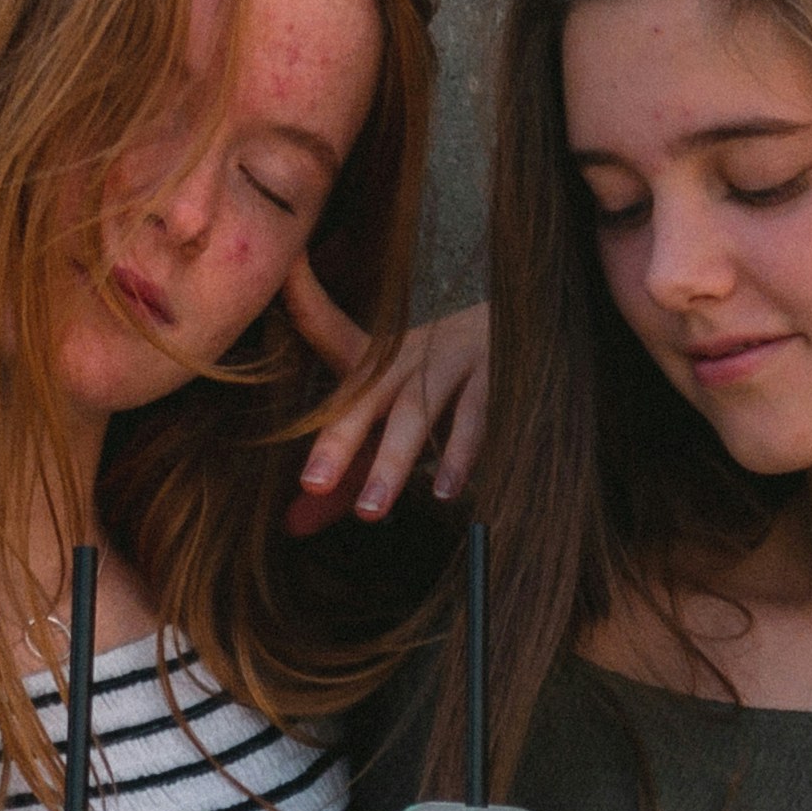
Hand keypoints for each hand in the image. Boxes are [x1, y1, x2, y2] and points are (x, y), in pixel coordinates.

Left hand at [281, 263, 487, 532]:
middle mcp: (413, 353)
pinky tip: (448, 490)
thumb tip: (293, 524)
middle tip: (312, 483)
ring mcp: (456, 360)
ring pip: (418, 410)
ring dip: (393, 459)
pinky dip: (460, 454)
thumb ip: (350, 468)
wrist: (530, 327)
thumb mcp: (395, 413)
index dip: (304, 303)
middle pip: (367, 393)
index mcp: (382, 355)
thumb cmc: (445, 379)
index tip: (281, 285)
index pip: (329, 329)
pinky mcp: (497, 373)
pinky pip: (477, 417)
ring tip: (370, 509)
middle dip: (339, 439)